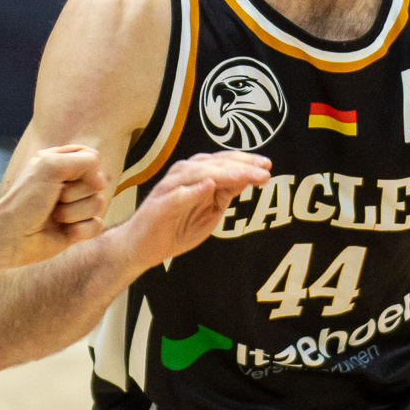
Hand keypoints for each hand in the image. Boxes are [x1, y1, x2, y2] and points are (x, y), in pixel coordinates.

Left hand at [0, 145, 109, 268]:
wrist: (12, 237)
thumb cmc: (26, 200)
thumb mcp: (50, 166)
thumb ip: (82, 160)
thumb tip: (99, 181)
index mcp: (62, 163)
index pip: (92, 158)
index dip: (85, 169)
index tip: (65, 176)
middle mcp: (71, 183)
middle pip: (98, 183)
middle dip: (75, 194)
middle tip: (53, 199)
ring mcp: (76, 206)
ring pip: (98, 205)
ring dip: (73, 213)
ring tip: (54, 217)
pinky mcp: (80, 228)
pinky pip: (97, 225)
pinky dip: (80, 230)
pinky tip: (65, 232)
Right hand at [114, 152, 271, 270]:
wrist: (142, 247)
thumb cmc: (176, 227)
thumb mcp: (210, 212)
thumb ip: (226, 194)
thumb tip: (249, 179)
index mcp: (197, 174)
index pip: (224, 162)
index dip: (246, 161)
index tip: (267, 165)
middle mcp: (183, 175)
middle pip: (214, 164)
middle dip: (241, 166)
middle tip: (263, 171)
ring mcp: (169, 189)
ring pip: (198, 174)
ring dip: (222, 174)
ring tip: (243, 176)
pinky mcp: (158, 206)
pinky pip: (176, 196)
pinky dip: (192, 191)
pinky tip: (208, 187)